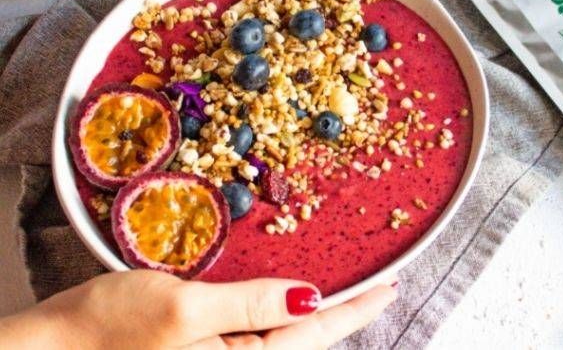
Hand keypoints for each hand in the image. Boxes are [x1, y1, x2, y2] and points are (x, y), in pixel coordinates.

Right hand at [0, 270, 397, 348]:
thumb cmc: (105, 332)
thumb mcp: (184, 311)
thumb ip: (252, 304)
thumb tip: (312, 298)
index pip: (316, 335)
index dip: (358, 309)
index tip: (391, 287)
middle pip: (306, 343)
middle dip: (344, 316)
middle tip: (378, 287)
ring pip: (286, 341)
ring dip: (316, 317)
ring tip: (347, 295)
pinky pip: (258, 339)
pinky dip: (282, 317)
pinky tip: (290, 304)